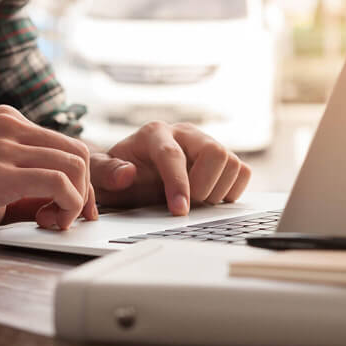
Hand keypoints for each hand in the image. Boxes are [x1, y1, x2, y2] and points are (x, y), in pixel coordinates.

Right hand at [0, 105, 96, 251]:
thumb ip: (34, 182)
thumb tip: (77, 196)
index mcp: (7, 120)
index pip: (67, 144)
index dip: (81, 181)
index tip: (75, 209)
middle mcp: (7, 124)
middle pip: (78, 152)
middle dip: (84, 190)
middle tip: (70, 220)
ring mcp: (2, 145)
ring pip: (74, 165)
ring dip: (76, 201)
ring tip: (53, 223)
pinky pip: (59, 183)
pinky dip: (67, 206)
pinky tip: (49, 222)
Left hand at [90, 121, 250, 214]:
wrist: (133, 176)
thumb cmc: (120, 176)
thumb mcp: (103, 177)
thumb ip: (107, 173)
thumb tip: (126, 173)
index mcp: (155, 134)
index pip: (173, 155)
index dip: (179, 184)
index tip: (179, 211)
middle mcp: (185, 134)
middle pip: (213, 152)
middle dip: (203, 187)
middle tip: (188, 206)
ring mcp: (206, 145)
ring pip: (232, 162)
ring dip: (218, 191)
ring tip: (196, 202)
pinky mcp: (222, 160)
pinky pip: (242, 172)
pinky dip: (232, 190)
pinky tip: (211, 198)